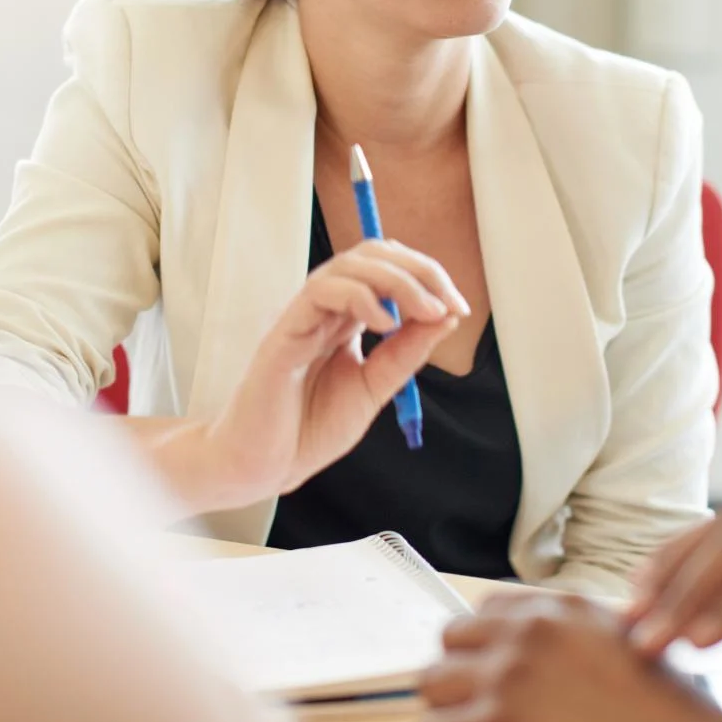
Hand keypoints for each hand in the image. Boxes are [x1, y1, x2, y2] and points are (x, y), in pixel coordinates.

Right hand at [194, 239, 467, 509]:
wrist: (264, 466)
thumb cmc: (308, 429)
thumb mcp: (373, 388)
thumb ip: (405, 354)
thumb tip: (446, 316)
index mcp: (346, 318)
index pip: (388, 269)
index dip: (427, 277)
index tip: (457, 308)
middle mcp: (325, 308)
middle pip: (373, 255)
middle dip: (420, 270)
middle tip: (448, 303)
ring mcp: (303, 316)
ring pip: (349, 264)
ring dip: (398, 280)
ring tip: (426, 311)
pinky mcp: (284, 332)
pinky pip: (321, 292)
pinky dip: (360, 297)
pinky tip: (385, 324)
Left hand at [419, 592, 721, 721]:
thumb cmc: (659, 709)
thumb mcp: (617, 643)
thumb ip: (565, 632)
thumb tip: (513, 639)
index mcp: (558, 611)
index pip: (483, 610)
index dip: (482, 645)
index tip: (486, 667)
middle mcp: (528, 636)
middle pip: (450, 639)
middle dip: (460, 672)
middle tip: (476, 702)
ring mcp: (508, 679)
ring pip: (433, 683)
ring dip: (448, 707)